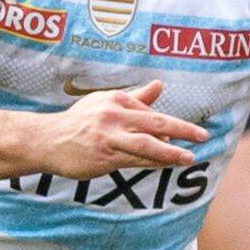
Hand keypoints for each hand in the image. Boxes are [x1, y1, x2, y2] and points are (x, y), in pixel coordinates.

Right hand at [37, 79, 204, 178]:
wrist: (47, 140)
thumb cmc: (80, 121)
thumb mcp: (105, 103)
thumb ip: (136, 97)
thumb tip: (160, 84)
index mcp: (116, 100)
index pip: (150, 112)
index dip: (169, 124)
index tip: (184, 134)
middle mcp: (113, 116)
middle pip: (155, 122)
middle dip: (182, 129)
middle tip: (202, 136)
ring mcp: (109, 137)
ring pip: (147, 144)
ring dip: (171, 152)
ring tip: (189, 157)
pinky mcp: (104, 156)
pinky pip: (135, 161)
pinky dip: (154, 163)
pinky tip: (167, 165)